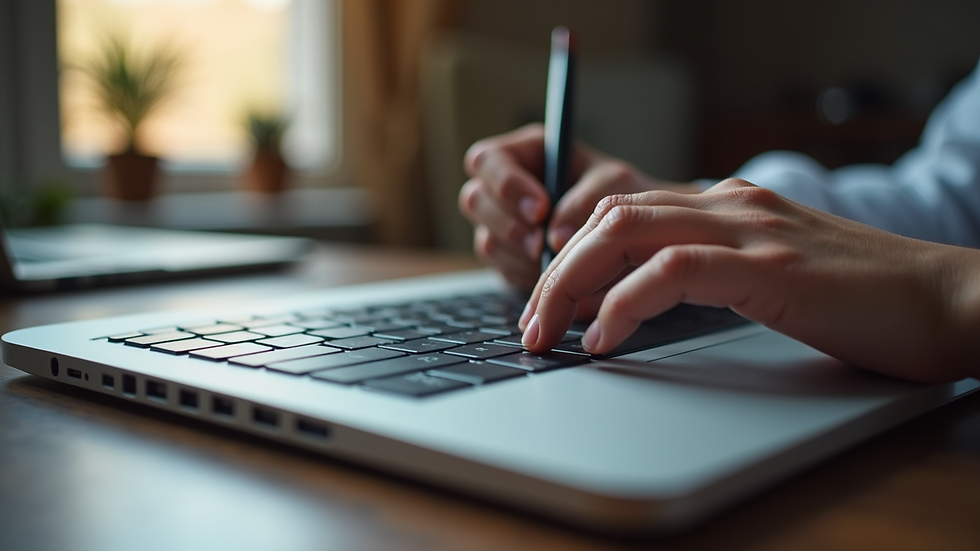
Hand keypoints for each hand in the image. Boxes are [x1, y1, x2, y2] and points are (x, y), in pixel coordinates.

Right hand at [459, 123, 696, 290]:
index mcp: (525, 154)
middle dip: (508, 225)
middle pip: (474, 200)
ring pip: (485, 239)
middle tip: (541, 244)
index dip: (506, 184)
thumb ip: (586, 199)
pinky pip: (500, 269)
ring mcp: (502, 224)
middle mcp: (505, 188)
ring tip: (553, 259)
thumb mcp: (614, 184)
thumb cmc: (625, 192)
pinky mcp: (509, 258)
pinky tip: (551, 272)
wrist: (637, 230)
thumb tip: (555, 236)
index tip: (540, 209)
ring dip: (518, 254)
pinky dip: (525, 274)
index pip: (488, 160)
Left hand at [519, 178, 979, 383]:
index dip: (572, 258)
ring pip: (625, 234)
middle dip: (554, 272)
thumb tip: (634, 304)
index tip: (549, 307)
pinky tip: (605, 338)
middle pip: (608, 217)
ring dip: (570, 285)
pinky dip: (626, 304)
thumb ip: (711, 273)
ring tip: (547, 334)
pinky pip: (673, 270)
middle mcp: (730, 206)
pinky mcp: (771, 265)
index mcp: (727, 206)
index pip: (622, 214)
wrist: (950, 300)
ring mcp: (750, 230)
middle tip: (529, 325)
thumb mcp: (770, 275)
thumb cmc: (863, 300)